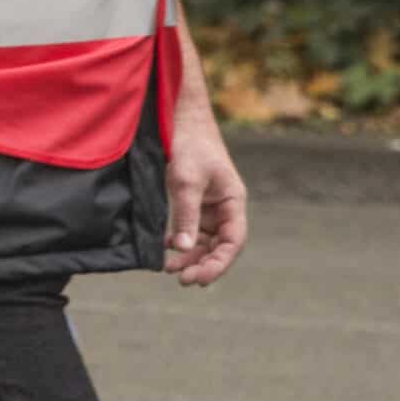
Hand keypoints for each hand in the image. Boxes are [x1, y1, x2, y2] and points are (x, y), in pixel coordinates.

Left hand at [162, 129, 248, 286]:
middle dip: (202, 264)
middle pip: (219, 246)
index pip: (233, 242)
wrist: (182, 121)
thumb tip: (181, 248)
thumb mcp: (186, 181)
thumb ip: (185, 215)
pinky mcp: (194, 202)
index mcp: (233, 202)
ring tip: (168, 268)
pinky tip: (165, 247)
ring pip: (204, 240)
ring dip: (189, 256)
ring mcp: (210, 206)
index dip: (219, 263)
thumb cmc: (190, 145)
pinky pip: (191, 228)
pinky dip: (180, 240)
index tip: (199, 278)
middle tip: (180, 279)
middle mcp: (225, 208)